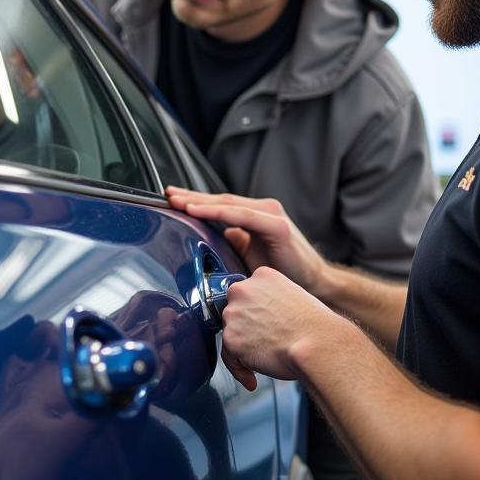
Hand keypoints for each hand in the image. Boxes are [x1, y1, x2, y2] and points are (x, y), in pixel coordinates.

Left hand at [165, 187, 328, 294]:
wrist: (313, 286)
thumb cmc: (281, 272)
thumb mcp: (248, 255)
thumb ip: (232, 243)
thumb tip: (211, 238)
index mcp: (254, 216)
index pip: (219, 205)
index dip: (195, 201)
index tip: (172, 199)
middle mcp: (262, 210)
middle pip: (220, 201)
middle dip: (192, 197)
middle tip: (167, 194)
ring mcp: (270, 215)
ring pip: (228, 204)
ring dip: (200, 202)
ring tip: (178, 201)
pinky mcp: (276, 226)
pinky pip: (241, 216)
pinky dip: (218, 213)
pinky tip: (198, 212)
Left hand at [220, 266, 337, 390]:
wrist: (317, 344)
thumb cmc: (314, 326)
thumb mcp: (294, 296)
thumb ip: (272, 300)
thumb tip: (265, 315)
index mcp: (261, 276)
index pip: (248, 294)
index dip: (256, 312)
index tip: (264, 325)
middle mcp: (243, 290)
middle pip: (235, 312)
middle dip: (247, 328)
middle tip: (266, 342)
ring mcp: (234, 314)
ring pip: (231, 333)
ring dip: (244, 348)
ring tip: (265, 358)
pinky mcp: (231, 338)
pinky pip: (229, 357)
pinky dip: (239, 369)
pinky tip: (252, 377)